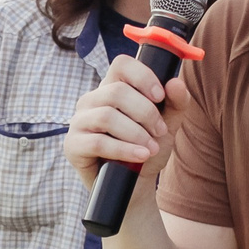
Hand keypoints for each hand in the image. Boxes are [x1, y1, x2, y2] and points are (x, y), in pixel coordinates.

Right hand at [64, 54, 188, 185]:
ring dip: (136, 133)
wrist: (134, 183)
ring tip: (151, 148)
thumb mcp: (167, 125)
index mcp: (111, 87)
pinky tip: (140, 155)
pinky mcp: (72, 145)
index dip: (143, 76)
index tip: (160, 96)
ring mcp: (79, 121)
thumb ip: (176, 103)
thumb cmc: (146, 148)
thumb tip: (175, 82)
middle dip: (146, 113)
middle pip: (117, 92)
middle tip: (160, 131)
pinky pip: (98, 142)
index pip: (122, 64)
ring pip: (107, 116)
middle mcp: (91, 100)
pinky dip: (124, 149)